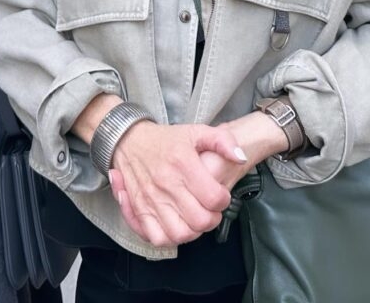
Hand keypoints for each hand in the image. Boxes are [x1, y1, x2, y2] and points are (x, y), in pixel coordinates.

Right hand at [107, 121, 246, 246]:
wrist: (129, 140)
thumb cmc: (166, 139)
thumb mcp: (196, 131)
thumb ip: (222, 141)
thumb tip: (240, 157)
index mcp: (183, 163)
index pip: (214, 198)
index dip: (223, 200)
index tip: (220, 194)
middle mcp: (167, 183)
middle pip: (200, 221)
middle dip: (212, 218)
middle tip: (210, 209)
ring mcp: (151, 199)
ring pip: (180, 234)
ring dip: (193, 231)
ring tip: (194, 218)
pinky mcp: (140, 209)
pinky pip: (157, 237)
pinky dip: (169, 238)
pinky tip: (176, 225)